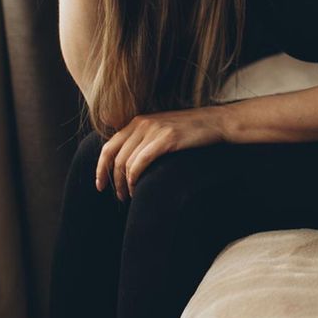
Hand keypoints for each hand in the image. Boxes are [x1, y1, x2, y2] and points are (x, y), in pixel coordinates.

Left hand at [96, 107, 228, 201]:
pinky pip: (141, 162)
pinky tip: (137, 188)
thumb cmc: (192, 131)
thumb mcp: (163, 130)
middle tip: (119, 196)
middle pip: (115, 157)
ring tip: (130, 196)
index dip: (100, 168)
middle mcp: (142, 123)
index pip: (109, 147)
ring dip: (125, 183)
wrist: (217, 122)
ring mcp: (154, 130)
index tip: (100, 185)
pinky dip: (135, 178)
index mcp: (138, 121)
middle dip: (113, 180)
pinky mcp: (166, 139)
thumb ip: (145, 140)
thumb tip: (128, 162)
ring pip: (127, 162)